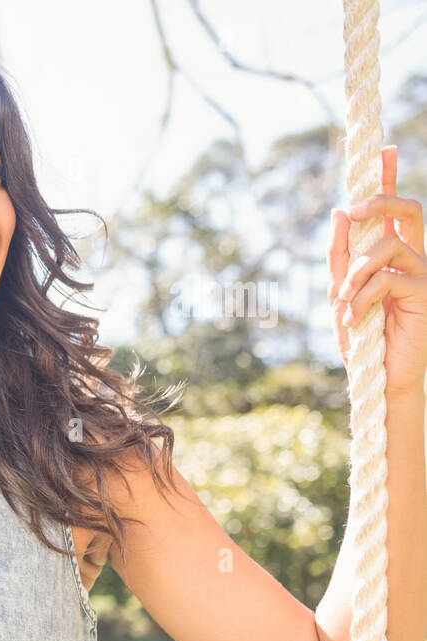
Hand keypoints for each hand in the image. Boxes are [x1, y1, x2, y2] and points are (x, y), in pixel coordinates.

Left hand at [328, 145, 426, 397]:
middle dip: (381, 201)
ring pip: (388, 246)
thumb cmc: (360, 330)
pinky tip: (357, 319)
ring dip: (355, 273)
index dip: (389, 178)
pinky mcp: (425, 292)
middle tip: (354, 208)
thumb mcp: (340, 291)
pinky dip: (363, 297)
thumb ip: (341, 255)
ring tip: (345, 303)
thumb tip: (341, 211)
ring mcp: (423, 271)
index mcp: (392, 251)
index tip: (383, 149)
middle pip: (408, 209)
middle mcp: (413, 255)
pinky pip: (387, 279)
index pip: (393, 209)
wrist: (378, 372)